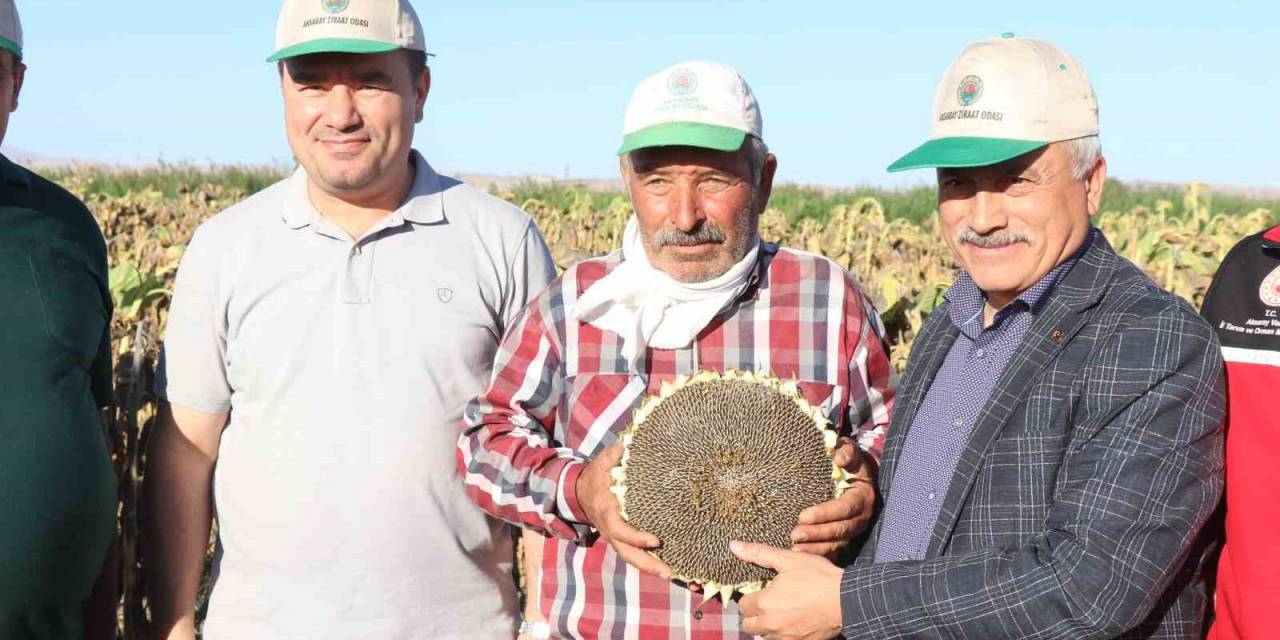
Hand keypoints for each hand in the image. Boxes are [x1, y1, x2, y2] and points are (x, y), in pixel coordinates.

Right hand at [576, 443, 672, 579]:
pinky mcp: (620, 539)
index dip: (636, 537)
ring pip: (630, 557)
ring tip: (671, 574)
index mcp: (606, 511)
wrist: (578, 491)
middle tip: (668, 572)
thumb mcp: (602, 462)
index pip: (620, 529)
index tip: (655, 540)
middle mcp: (610, 528)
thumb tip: (627, 442)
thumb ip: (615, 454)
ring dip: (650, 567)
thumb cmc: (596, 475)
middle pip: (626, 552)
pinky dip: (648, 562)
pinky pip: (633, 554)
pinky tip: (666, 566)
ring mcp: (614, 536)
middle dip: (646, 564)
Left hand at [731, 541, 843, 639]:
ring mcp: (786, 638)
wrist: (846, 600)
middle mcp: (771, 625)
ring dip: (768, 627)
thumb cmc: (818, 577)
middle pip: (749, 625)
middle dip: (755, 615)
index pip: (743, 605)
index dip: (752, 597)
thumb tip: (733, 546)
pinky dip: (784, 635)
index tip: (762, 591)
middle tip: (769, 603)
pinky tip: (794, 622)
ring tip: (782, 612)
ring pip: (765, 636)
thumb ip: (758, 553)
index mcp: (765, 603)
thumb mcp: (788, 560)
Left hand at [790, 439, 875, 557]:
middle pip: (839, 529)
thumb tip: (838, 457)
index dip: (824, 513)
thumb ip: (846, 452)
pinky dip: (818, 554)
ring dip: (816, 548)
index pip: (844, 508)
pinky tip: (801, 557)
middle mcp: (861, 517)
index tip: (803, 516)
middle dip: (817, 534)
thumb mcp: (851, 453)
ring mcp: (854, 530)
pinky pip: (833, 550)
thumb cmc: (851, 464)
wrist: (860, 477)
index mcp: (862, 497)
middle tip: (794, 534)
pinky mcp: (846, 538)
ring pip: (836, 543)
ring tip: (795, 549)